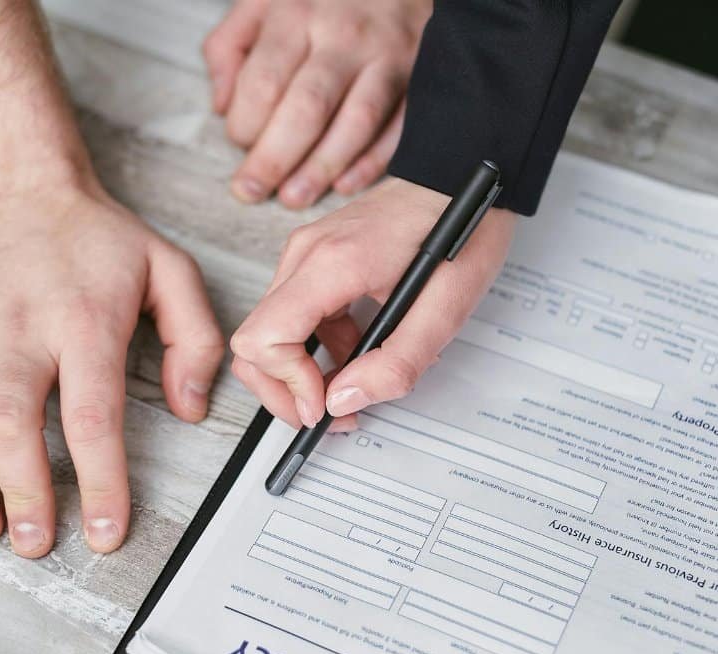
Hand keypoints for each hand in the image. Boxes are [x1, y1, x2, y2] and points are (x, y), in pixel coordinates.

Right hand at [0, 183, 223, 557]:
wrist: (16, 181)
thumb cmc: (93, 232)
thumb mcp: (169, 269)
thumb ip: (195, 339)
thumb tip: (190, 407)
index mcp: (83, 322)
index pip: (92, 416)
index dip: (101, 482)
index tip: (106, 531)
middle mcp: (19, 331)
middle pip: (12, 425)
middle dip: (24, 493)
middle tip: (38, 542)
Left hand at [203, 0, 430, 208]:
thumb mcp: (262, 0)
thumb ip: (230, 48)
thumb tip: (222, 108)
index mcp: (297, 14)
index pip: (264, 82)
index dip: (244, 124)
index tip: (239, 143)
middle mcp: (343, 37)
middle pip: (307, 109)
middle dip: (274, 159)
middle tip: (251, 191)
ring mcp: (386, 57)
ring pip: (355, 124)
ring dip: (321, 169)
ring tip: (294, 197)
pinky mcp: (417, 76)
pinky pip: (397, 128)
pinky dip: (372, 162)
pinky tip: (344, 185)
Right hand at [230, 177, 513, 429]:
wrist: (463, 175)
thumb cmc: (462, 230)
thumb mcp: (445, 310)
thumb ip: (395, 364)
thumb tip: (342, 402)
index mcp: (331, 264)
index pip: (263, 338)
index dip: (287, 385)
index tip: (324, 406)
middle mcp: (305, 255)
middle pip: (254, 342)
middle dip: (285, 390)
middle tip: (330, 415)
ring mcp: (306, 253)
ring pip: (271, 332)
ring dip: (305, 372)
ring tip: (357, 384)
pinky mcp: (316, 258)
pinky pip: (295, 315)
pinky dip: (319, 347)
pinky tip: (362, 350)